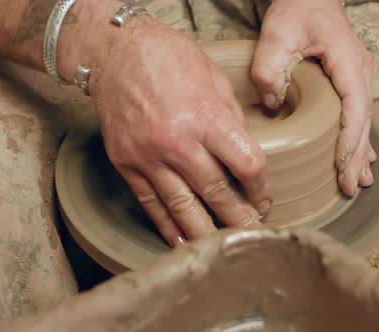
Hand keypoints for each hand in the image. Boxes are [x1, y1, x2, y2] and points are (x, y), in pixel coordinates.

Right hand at [69, 19, 271, 246]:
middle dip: (239, 218)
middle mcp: (176, 141)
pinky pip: (150, 203)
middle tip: (252, 232)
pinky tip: (181, 240)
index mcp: (204, 117)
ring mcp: (147, 156)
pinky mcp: (126, 163)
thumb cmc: (167, 58)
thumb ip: (232, 118)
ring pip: (182, 206)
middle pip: (216, 192)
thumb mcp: (213, 78)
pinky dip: (167, 225)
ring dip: (206, 231)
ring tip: (222, 246)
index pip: (246, 165)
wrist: (114, 51)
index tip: (265, 198)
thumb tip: (245, 149)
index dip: (261, 187)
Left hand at [252, 0, 375, 195]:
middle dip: (357, 155)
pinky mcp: (349, 81)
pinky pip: (357, 114)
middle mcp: (359, 71)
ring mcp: (357, 76)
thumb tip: (272, 100)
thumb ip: (270, 64)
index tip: (344, 165)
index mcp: (347, 61)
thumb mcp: (277, 31)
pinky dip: (358, 138)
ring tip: (359, 181)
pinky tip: (358, 157)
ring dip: (361, 151)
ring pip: (364, 120)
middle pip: (364, 120)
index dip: (351, 138)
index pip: (355, 106)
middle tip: (350, 185)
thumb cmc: (298, 10)